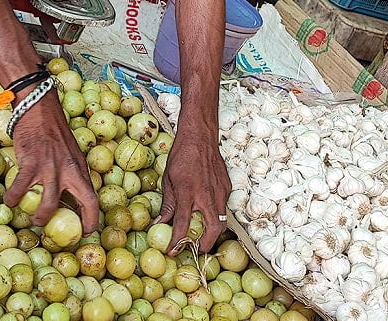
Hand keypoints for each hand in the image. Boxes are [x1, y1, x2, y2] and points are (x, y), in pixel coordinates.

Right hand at [3, 91, 98, 232]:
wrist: (39, 108)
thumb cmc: (52, 131)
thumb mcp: (69, 152)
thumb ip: (70, 172)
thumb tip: (67, 198)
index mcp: (80, 167)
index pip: (93, 198)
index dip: (92, 219)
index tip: (86, 231)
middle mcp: (70, 169)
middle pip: (84, 203)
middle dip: (76, 224)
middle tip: (65, 235)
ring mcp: (51, 166)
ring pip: (49, 204)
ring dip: (41, 217)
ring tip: (34, 220)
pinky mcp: (31, 162)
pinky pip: (21, 188)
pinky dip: (13, 198)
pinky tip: (9, 201)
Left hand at [156, 129, 230, 254]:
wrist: (200, 136)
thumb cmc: (181, 155)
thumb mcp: (168, 179)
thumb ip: (167, 203)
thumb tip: (160, 223)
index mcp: (188, 191)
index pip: (183, 224)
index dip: (177, 241)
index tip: (173, 250)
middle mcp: (207, 194)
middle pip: (213, 230)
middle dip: (206, 244)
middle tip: (196, 249)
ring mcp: (220, 191)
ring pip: (222, 221)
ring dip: (213, 232)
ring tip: (202, 235)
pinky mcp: (227, 187)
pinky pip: (223, 207)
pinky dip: (216, 214)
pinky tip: (207, 211)